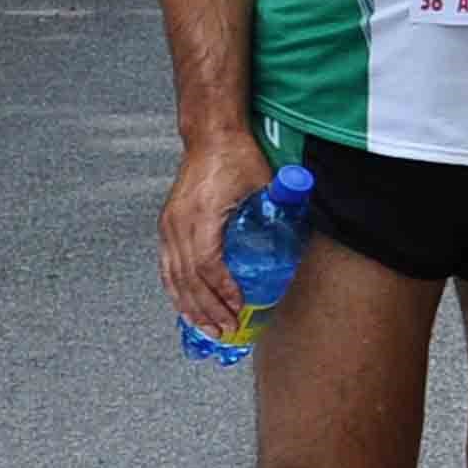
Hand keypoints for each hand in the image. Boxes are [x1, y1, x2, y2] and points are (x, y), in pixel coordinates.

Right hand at [160, 132, 273, 337]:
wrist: (209, 136)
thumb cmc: (236, 156)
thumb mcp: (264, 182)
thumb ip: (280, 207)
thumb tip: (301, 231)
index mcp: (202, 216)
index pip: (209, 264)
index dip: (223, 289)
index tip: (238, 307)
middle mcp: (179, 224)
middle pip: (189, 278)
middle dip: (208, 308)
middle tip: (225, 330)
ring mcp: (168, 226)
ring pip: (174, 276)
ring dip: (190, 306)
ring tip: (207, 328)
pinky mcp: (166, 225)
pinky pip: (167, 266)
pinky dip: (176, 290)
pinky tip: (185, 306)